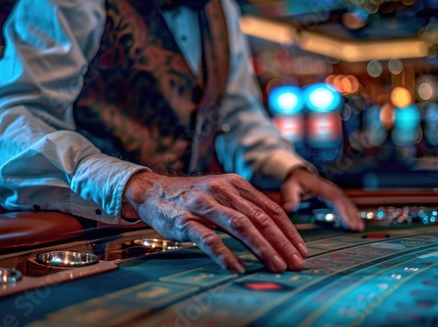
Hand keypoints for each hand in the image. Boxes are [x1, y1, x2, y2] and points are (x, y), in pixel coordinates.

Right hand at [121, 171, 308, 273]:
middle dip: (281, 242)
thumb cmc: (191, 196)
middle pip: (260, 217)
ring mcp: (203, 204)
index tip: (300, 249)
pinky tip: (238, 267)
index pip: (270, 208)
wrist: (152, 190)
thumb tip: (274, 229)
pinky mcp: (185, 220)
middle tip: (296, 263)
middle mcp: (222, 190)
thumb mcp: (221, 193)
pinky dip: (225, 254)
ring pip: (240, 225)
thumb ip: (244, 206)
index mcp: (235, 184)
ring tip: (276, 266)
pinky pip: (208, 238)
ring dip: (262, 248)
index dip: (288, 231)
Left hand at [280, 167, 363, 231]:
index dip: (342, 210)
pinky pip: (345, 204)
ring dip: (354, 214)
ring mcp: (333, 191)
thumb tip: (289, 208)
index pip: (334, 198)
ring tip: (359, 228)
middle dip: (351, 215)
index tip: (347, 222)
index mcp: (320, 186)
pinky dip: (351, 212)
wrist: (298, 174)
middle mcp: (330, 188)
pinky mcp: (334, 196)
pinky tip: (355, 222)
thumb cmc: (294, 181)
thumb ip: (289, 197)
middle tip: (356, 228)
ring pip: (347, 203)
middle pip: (344, 201)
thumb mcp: (289, 186)